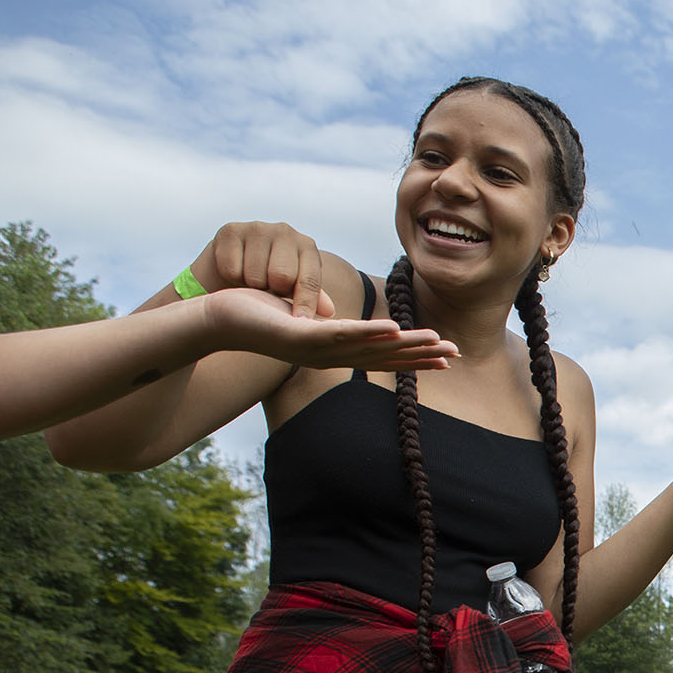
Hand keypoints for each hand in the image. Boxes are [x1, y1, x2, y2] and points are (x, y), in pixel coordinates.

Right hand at [191, 222, 333, 317]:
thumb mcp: (293, 288)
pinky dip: (231, 278)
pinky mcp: (230, 230)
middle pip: (282, 278)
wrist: (230, 263)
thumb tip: (329, 310)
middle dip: (273, 291)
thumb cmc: (269, 279)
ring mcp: (258, 228)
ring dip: (250, 286)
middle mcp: (285, 231)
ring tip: (251, 279)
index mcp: (306, 246)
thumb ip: (312, 296)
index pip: (310, 280)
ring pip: (255, 276)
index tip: (301, 323)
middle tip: (268, 288)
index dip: (306, 304)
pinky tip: (235, 270)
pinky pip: (231, 269)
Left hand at [202, 287, 457, 370]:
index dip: (416, 357)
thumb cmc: (257, 314)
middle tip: (455, 354)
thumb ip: (323, 320)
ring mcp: (316, 350)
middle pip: (385, 356)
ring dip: (406, 345)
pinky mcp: (300, 338)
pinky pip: (340, 334)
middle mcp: (329, 356)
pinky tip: (393, 329)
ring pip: (370, 347)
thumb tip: (337, 317)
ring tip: (436, 341)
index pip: (382, 356)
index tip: (446, 357)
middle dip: (421, 354)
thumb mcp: (300, 316)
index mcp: (334, 351)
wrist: (217, 319)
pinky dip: (369, 333)